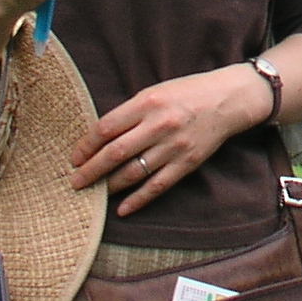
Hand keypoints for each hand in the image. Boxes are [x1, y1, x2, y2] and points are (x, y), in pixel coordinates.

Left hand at [71, 64, 270, 215]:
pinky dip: (138, 199)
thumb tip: (100, 137)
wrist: (227, 100)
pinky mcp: (186, 163)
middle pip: (115, 153)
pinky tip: (122, 209)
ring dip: (110, 185)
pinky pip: (157, 186)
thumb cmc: (186, 93)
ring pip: (133, 172)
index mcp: (147, 102)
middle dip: (91, 170)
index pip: (106, 128)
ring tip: (95, 193)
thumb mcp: (155, 92)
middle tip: (75, 182)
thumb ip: (130, 112)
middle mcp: (159, 125)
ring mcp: (173, 146)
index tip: (75, 157)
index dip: (86, 145)